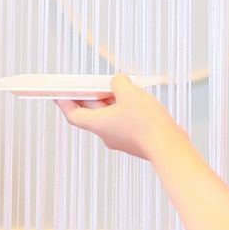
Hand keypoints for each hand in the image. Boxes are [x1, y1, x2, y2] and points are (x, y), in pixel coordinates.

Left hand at [56, 74, 183, 160]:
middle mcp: (107, 134)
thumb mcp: (129, 92)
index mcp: (98, 124)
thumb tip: (118, 82)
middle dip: (90, 97)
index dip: (65, 103)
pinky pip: (125, 121)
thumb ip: (118, 82)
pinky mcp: (136, 139)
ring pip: (110, 116)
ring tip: (115, 85)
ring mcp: (122, 138)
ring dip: (110, 101)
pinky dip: (125, 108)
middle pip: (92, 114)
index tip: (58, 93)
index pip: (73, 115)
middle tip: (87, 83)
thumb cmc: (146, 123)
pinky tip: (135, 97)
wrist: (169, 147)